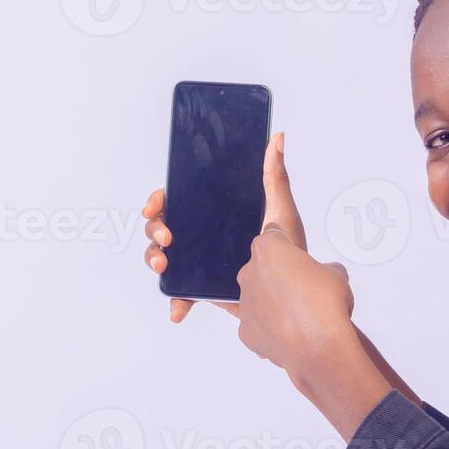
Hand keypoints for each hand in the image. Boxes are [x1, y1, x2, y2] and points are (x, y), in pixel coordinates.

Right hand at [141, 131, 309, 322]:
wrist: (294, 297)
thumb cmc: (290, 251)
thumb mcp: (281, 212)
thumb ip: (275, 177)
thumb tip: (277, 138)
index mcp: (216, 214)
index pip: (178, 200)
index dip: (160, 200)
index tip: (155, 206)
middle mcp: (203, 236)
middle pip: (164, 227)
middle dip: (155, 231)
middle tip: (167, 239)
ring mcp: (200, 263)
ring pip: (163, 257)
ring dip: (155, 260)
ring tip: (164, 267)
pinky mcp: (204, 289)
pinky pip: (181, 293)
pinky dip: (176, 301)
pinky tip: (178, 310)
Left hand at [235, 135, 355, 375]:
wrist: (320, 348)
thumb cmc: (329, 306)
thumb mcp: (336, 274)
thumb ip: (324, 269)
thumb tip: (324, 275)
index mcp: (271, 243)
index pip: (275, 223)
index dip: (282, 213)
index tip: (277, 162)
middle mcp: (250, 268)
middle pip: (265, 266)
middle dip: (285, 276)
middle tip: (309, 292)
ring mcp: (244, 299)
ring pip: (260, 295)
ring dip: (281, 303)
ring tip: (306, 318)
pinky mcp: (244, 328)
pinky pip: (259, 323)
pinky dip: (275, 328)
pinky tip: (294, 334)